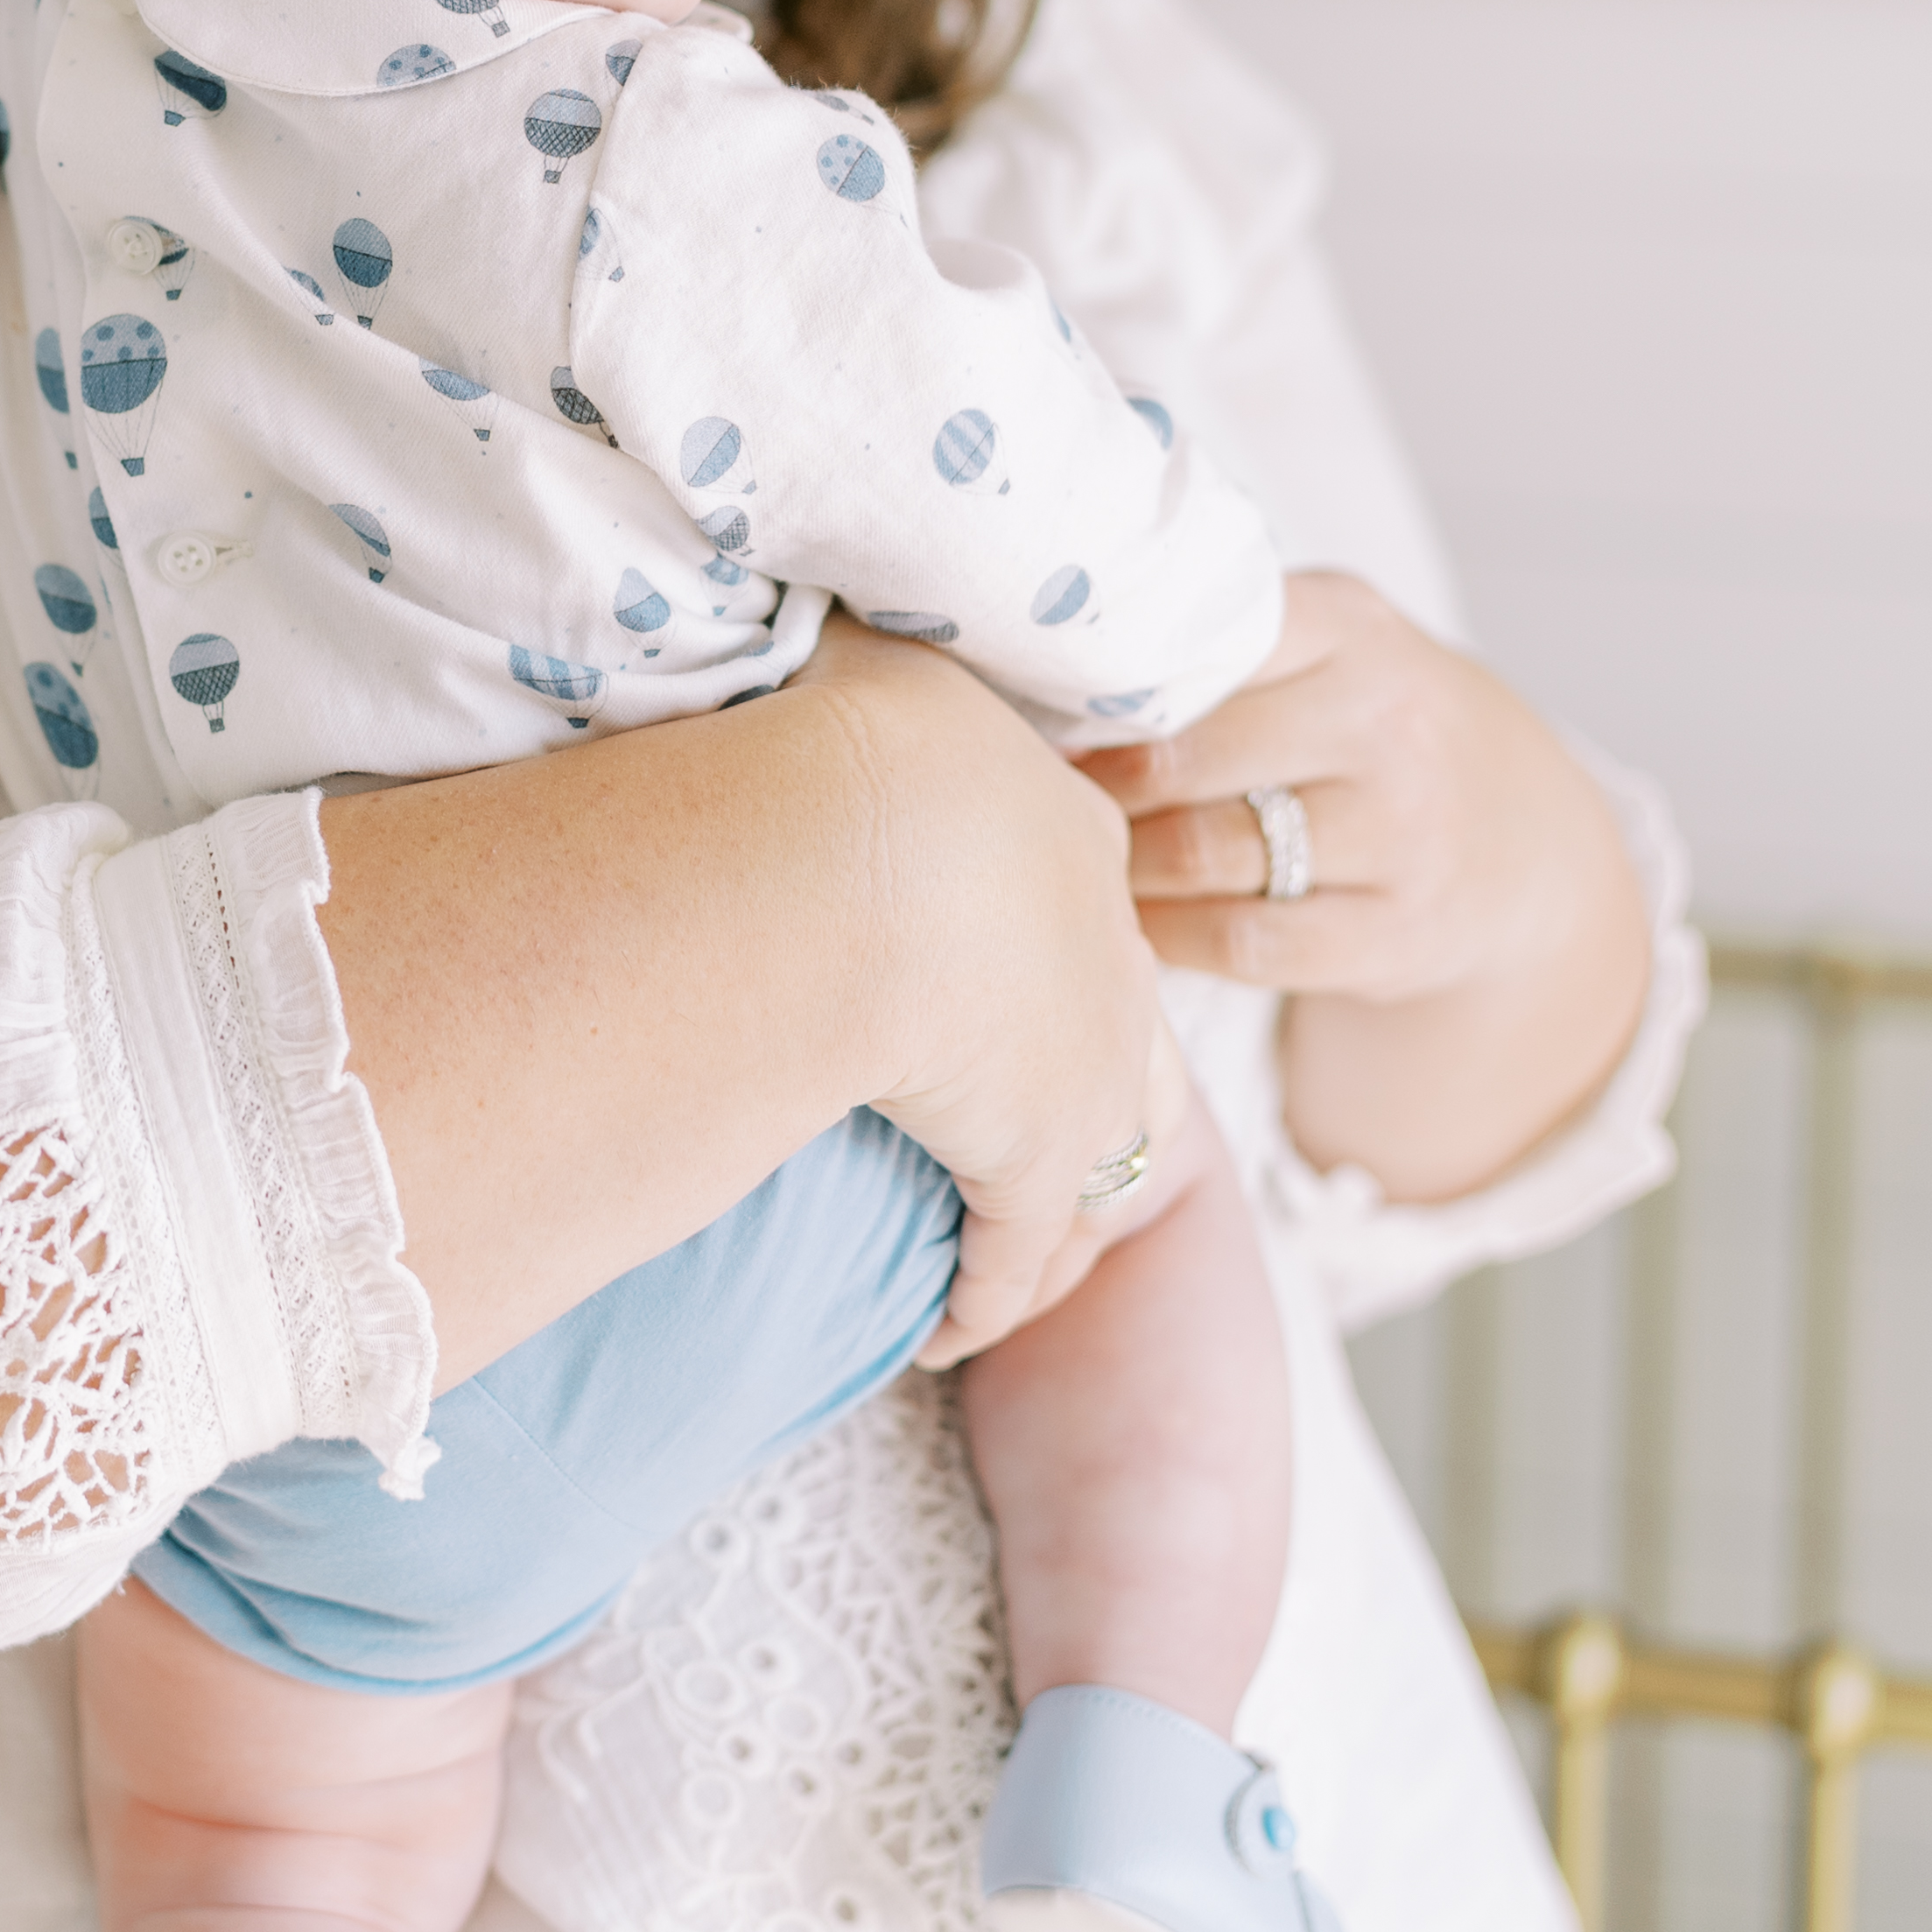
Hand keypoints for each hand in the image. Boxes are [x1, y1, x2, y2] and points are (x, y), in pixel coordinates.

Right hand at [797, 614, 1173, 1354]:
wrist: (874, 844)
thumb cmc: (852, 740)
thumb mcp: (875, 673)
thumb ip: (864, 658)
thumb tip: (816, 601)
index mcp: (1061, 836)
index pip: (1072, 913)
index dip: (1037, 958)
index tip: (992, 989)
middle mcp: (1099, 953)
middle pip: (1115, 1042)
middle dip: (1078, 1100)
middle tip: (1022, 1146)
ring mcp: (1083, 1061)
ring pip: (1092, 1165)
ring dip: (1039, 1224)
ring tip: (989, 1264)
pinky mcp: (1038, 1157)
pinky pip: (1017, 1255)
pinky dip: (986, 1299)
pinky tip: (942, 1329)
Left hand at [1073, 569, 1653, 1196]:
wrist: (1521, 837)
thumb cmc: (1373, 725)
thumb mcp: (1330, 644)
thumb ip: (1225, 637)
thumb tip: (1051, 659)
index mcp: (1350, 626)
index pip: (1203, 640)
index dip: (1106, 683)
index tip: (1047, 709)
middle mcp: (1386, 721)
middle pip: (1188, 756)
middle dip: (1097, 784)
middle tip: (1035, 797)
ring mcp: (1402, 832)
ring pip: (1208, 852)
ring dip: (1122, 862)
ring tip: (1074, 858)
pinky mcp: (1398, 932)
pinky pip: (1245, 940)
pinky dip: (1169, 935)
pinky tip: (1130, 923)